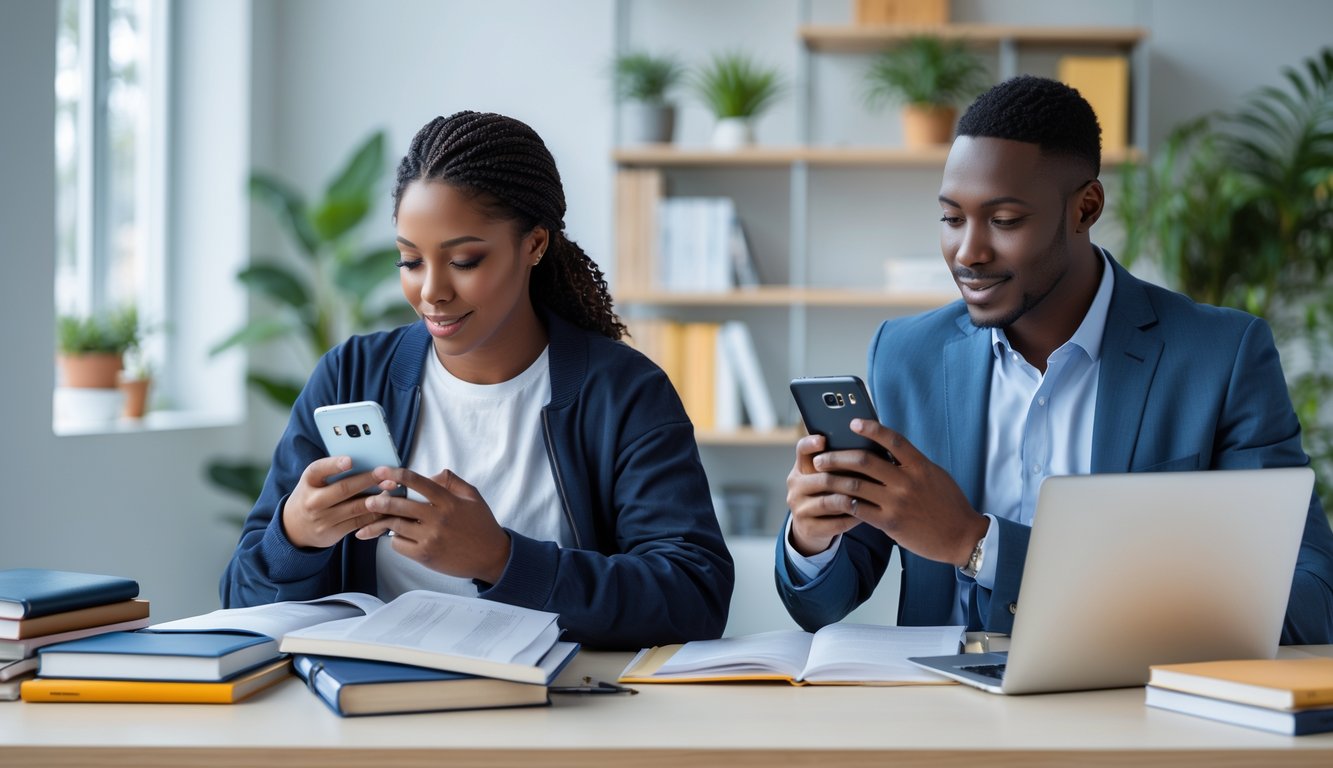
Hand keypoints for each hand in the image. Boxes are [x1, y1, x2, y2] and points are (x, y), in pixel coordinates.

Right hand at [282, 456, 382, 548]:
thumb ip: (332, 473)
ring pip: (356, 507)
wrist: (295, 528)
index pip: (318, 469)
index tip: (350, 460)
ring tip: (392, 488)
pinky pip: (359, 522)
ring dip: (377, 498)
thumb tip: (366, 461)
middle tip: (385, 472)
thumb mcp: (314, 482)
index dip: (334, 465)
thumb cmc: (312, 495)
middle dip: (368, 480)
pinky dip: (375, 513)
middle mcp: (313, 501)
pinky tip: (387, 505)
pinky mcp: (334, 533)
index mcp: (308, 481)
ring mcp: (323, 519)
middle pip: (344, 489)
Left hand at [355, 467, 511, 583]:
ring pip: (396, 525)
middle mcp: (438, 518)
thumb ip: (451, 481)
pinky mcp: (425, 555)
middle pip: (400, 505)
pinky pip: (399, 544)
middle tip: (368, 499)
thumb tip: (429, 475)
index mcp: (448, 501)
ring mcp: (431, 538)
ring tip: (372, 519)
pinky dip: (394, 539)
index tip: (380, 472)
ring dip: (382, 521)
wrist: (492, 556)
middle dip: (380, 501)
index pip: (417, 482)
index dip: (396, 474)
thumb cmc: (481, 524)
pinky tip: (394, 536)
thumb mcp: (472, 496)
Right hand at [786, 433, 869, 556]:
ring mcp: (799, 508)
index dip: (811, 444)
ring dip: (851, 500)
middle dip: (849, 479)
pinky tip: (866, 515)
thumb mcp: (826, 476)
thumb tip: (870, 450)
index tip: (823, 440)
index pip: (801, 450)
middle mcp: (795, 486)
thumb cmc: (827, 493)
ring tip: (872, 498)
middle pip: (823, 479)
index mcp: (801, 468)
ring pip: (828, 502)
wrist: (811, 526)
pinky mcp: (807, 527)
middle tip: (872, 478)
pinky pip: (834, 523)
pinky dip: (851, 518)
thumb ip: (840, 464)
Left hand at [803, 420, 988, 566]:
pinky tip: (834, 499)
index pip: (893, 440)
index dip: (871, 429)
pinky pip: (860, 510)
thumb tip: (885, 449)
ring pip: (856, 485)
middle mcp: (907, 481)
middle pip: (865, 461)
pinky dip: (844, 502)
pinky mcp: (891, 523)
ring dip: (834, 479)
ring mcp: (898, 502)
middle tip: (821, 457)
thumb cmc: (947, 503)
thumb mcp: (934, 476)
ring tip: (820, 477)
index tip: (853, 422)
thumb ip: (911, 463)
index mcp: (920, 466)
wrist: (962, 536)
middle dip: (838, 457)